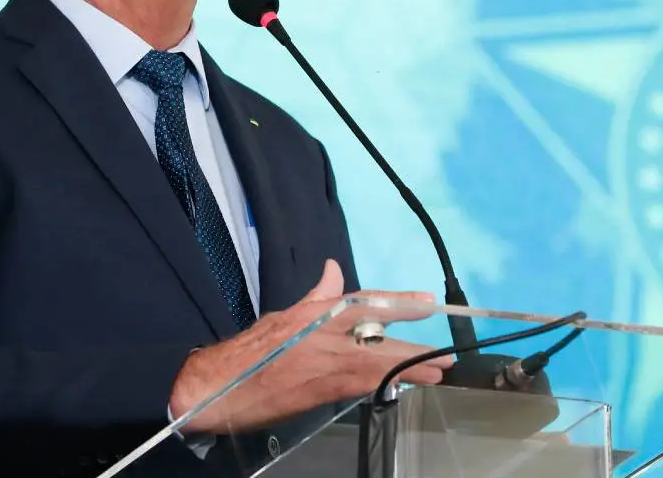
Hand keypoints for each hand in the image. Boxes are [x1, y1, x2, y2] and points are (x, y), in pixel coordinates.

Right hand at [168, 259, 452, 432]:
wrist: (218, 386)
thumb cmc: (250, 351)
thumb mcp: (285, 316)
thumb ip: (317, 296)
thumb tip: (333, 270)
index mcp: (315, 314)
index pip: (365, 302)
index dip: (398, 303)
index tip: (426, 302)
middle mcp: (324, 335)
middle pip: (379, 336)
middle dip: (413, 344)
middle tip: (445, 353)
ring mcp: (325, 364)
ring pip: (377, 363)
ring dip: (409, 369)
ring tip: (438, 373)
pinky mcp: (322, 391)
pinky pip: (362, 385)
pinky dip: (385, 384)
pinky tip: (405, 387)